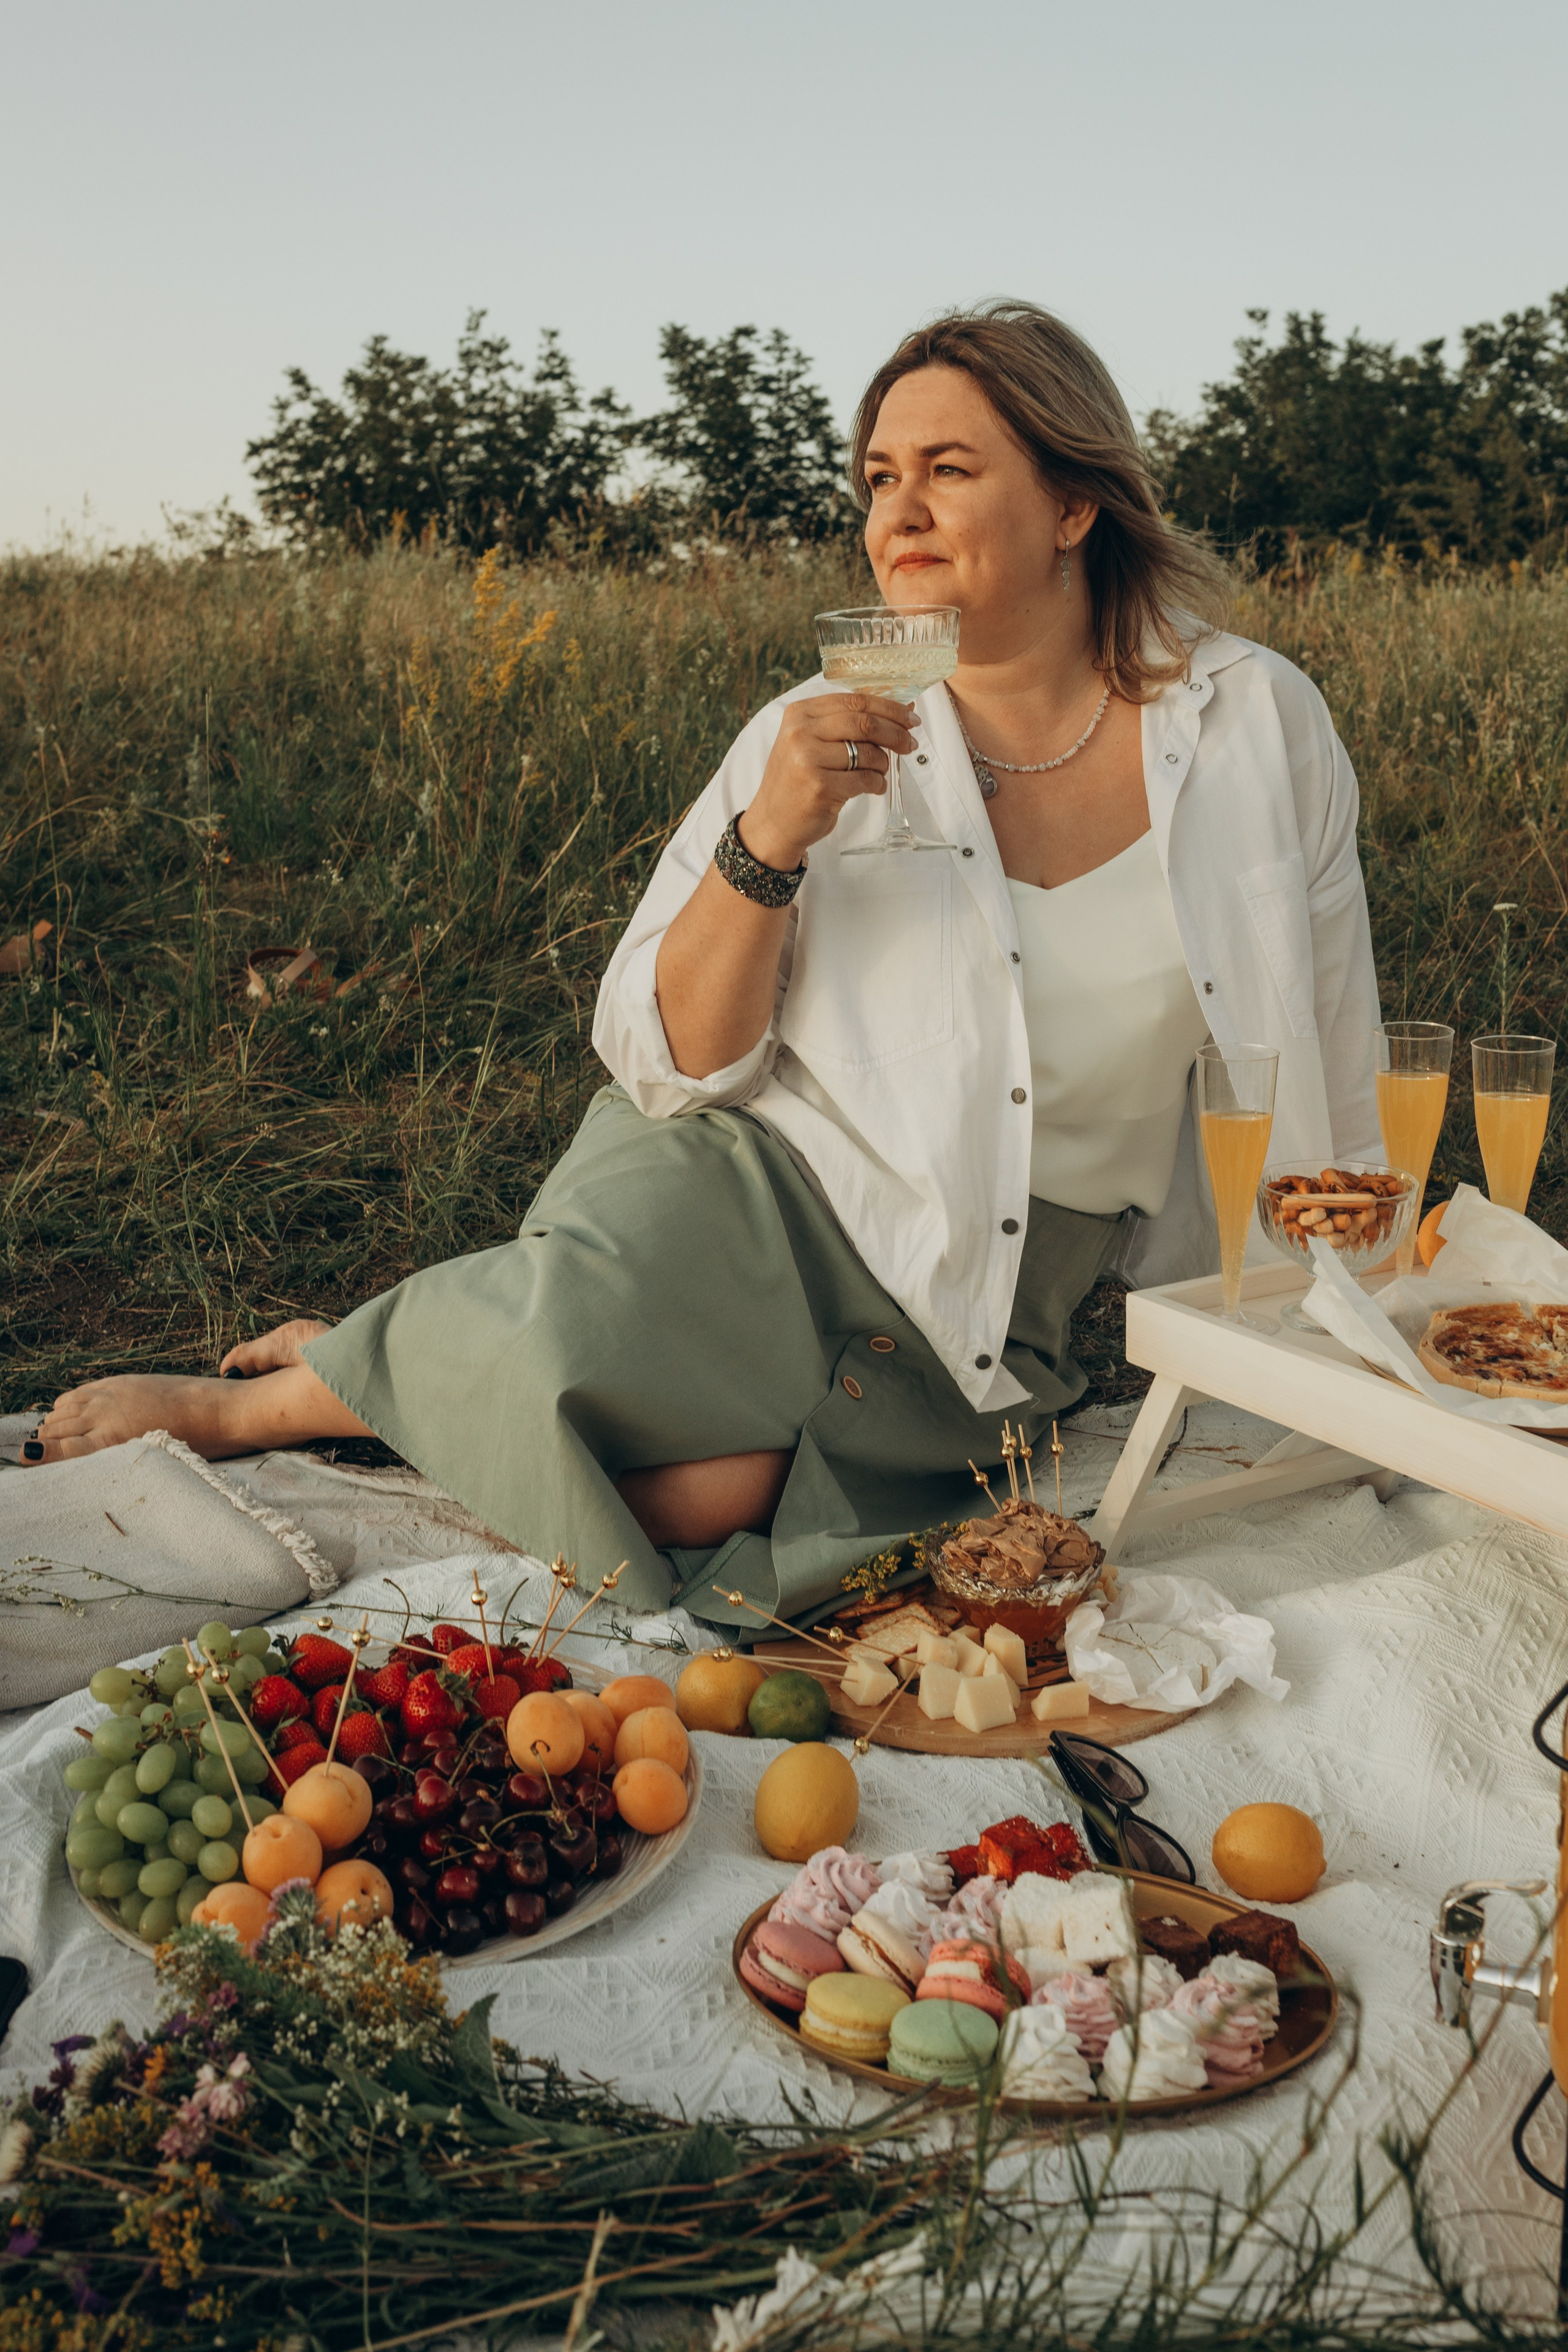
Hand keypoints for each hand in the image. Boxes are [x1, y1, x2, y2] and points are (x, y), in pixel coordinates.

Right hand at [739, 693, 916, 869]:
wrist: (773, 822)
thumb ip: (845, 723)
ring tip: (880, 772)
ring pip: (868, 752)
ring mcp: (807, 760)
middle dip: (895, 733)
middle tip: (910, 743)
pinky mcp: (819, 788)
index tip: (910, 717)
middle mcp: (800, 732)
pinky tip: (874, 787)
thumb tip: (900, 709)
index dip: (889, 708)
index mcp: (800, 713)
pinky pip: (865, 780)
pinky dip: (877, 784)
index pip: (854, 700)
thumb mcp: (810, 741)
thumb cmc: (798, 780)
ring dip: (884, 764)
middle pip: (864, 723)